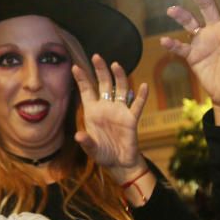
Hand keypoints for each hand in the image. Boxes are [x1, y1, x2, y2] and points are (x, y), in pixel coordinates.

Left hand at [72, 54, 148, 176]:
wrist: (119, 162)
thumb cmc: (102, 154)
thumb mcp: (92, 149)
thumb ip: (86, 142)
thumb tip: (78, 136)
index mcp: (93, 111)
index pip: (87, 91)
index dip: (81, 79)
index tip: (75, 66)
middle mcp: (106, 107)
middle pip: (104, 84)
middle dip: (100, 70)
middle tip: (96, 56)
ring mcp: (120, 111)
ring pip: (121, 89)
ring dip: (119, 77)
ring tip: (116, 65)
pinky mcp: (132, 119)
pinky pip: (138, 106)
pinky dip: (142, 96)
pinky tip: (144, 86)